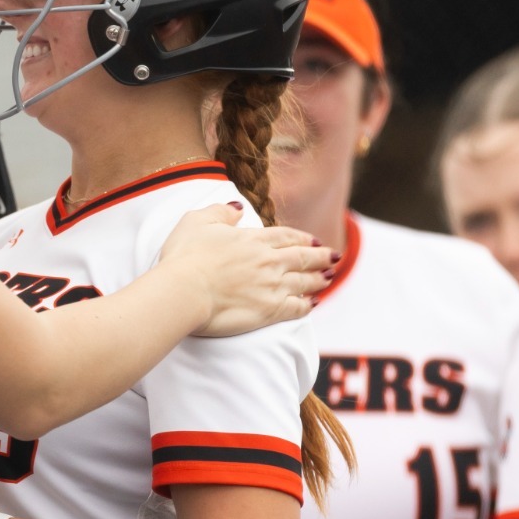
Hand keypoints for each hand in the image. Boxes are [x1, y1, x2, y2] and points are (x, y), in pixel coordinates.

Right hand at [157, 205, 332, 335]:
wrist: (184, 290)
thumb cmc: (185, 256)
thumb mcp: (197, 221)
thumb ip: (221, 212)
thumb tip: (238, 208)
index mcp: (253, 239)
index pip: (286, 236)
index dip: (302, 238)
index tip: (314, 240)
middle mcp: (268, 261)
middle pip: (303, 257)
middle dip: (321, 257)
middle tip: (334, 257)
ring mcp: (272, 286)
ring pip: (304, 281)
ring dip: (318, 279)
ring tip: (329, 278)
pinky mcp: (269, 310)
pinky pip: (297, 307)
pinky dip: (307, 305)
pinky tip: (313, 303)